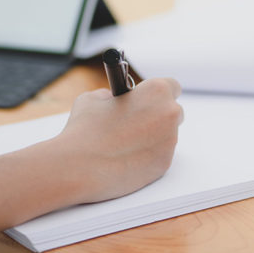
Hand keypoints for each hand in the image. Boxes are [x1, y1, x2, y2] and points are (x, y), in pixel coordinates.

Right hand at [53, 78, 183, 203]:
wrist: (80, 166)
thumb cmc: (86, 130)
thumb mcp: (93, 98)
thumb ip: (111, 95)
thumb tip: (113, 99)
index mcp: (156, 92)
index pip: (172, 86)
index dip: (158, 93)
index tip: (148, 98)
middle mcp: (169, 114)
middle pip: (173, 112)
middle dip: (158, 115)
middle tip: (136, 121)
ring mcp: (169, 141)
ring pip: (167, 135)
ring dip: (152, 136)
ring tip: (125, 143)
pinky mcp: (164, 164)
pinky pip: (160, 155)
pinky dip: (148, 155)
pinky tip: (127, 157)